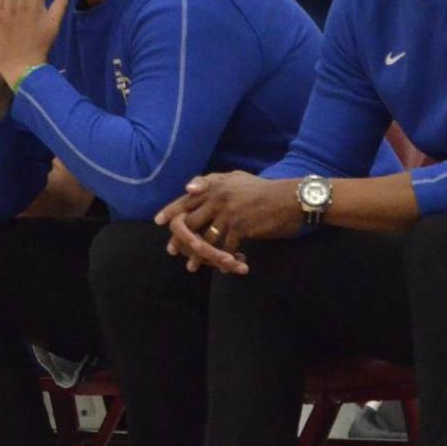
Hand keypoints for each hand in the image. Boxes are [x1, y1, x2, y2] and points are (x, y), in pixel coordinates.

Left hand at [154, 171, 303, 274]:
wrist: (288, 199)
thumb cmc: (260, 189)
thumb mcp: (234, 178)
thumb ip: (210, 181)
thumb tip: (187, 188)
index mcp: (214, 186)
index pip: (186, 199)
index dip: (171, 211)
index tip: (158, 222)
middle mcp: (217, 198)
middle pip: (190, 222)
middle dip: (179, 238)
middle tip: (172, 250)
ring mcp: (228, 213)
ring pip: (205, 238)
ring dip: (197, 255)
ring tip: (191, 266)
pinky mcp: (240, 227)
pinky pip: (225, 247)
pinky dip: (223, 259)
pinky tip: (222, 266)